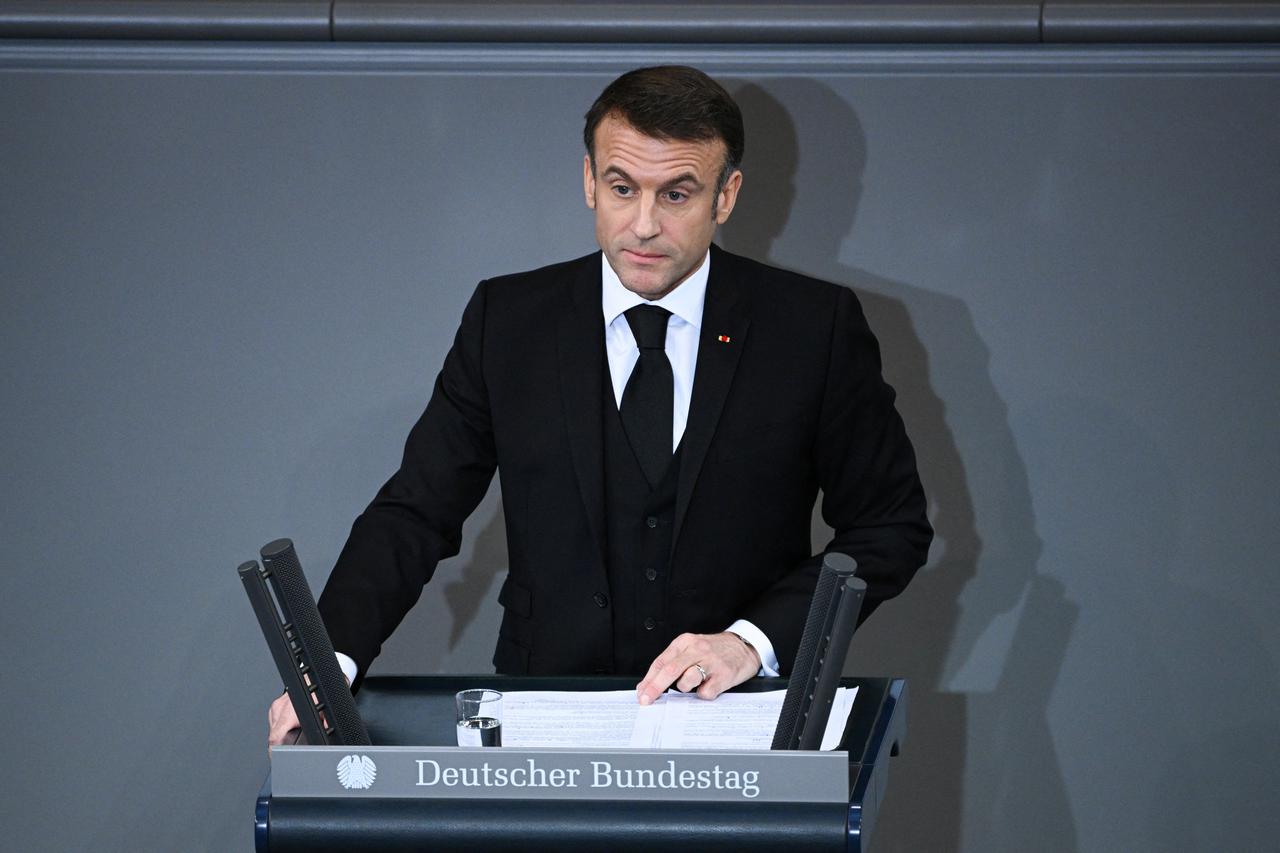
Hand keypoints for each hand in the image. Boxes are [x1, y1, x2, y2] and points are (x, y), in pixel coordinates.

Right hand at [268, 669, 351, 745]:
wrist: (315, 673)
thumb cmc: (321, 689)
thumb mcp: (327, 709)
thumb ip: (326, 724)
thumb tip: (328, 733)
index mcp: (290, 711)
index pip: (275, 737)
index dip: (274, 751)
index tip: (276, 757)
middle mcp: (281, 707)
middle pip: (274, 734)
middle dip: (281, 744)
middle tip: (290, 749)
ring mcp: (277, 705)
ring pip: (274, 727)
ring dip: (281, 734)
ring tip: (293, 735)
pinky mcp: (277, 703)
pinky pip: (275, 719)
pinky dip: (281, 725)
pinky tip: (292, 726)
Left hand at [635, 632, 761, 704]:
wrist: (744, 646)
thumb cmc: (714, 650)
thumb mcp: (692, 648)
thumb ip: (672, 663)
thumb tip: (649, 684)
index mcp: (685, 642)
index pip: (661, 661)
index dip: (649, 679)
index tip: (642, 692)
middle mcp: (697, 649)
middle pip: (670, 670)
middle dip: (655, 687)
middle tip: (646, 700)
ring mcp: (711, 662)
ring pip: (687, 681)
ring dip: (684, 688)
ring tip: (693, 684)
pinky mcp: (724, 675)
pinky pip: (705, 692)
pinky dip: (703, 694)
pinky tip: (708, 687)